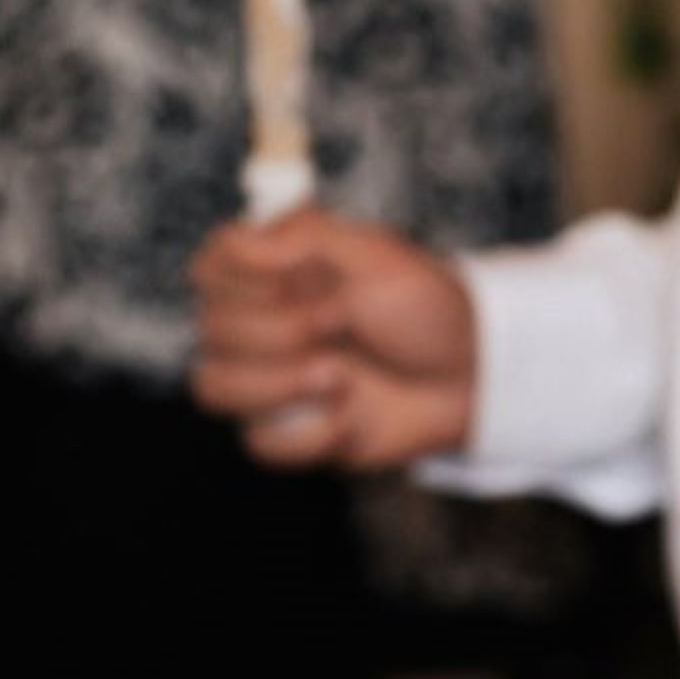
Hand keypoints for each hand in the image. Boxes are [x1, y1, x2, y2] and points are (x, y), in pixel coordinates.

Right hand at [188, 208, 478, 467]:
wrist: (471, 376)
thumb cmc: (425, 307)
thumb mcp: (376, 254)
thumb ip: (304, 235)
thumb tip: (235, 242)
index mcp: (274, 271)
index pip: (209, 266)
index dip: (248, 277)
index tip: (299, 279)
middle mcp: (260, 323)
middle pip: (211, 328)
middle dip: (278, 330)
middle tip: (338, 325)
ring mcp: (270, 379)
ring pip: (215, 387)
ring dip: (277, 384)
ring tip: (339, 377)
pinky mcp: (289, 431)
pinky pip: (258, 443)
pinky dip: (308, 434)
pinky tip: (350, 418)